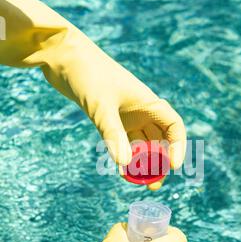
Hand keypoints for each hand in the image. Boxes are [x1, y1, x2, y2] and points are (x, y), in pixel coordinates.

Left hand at [42, 32, 185, 189]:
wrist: (63, 57)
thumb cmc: (87, 74)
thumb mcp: (100, 105)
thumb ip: (112, 134)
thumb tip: (123, 164)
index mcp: (148, 102)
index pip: (173, 127)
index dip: (177, 147)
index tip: (173, 166)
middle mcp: (141, 110)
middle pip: (159, 140)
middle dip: (159, 163)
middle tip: (153, 184)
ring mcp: (126, 115)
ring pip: (142, 144)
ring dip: (143, 163)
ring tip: (139, 182)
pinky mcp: (110, 119)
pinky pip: (124, 142)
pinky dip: (125, 156)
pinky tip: (121, 169)